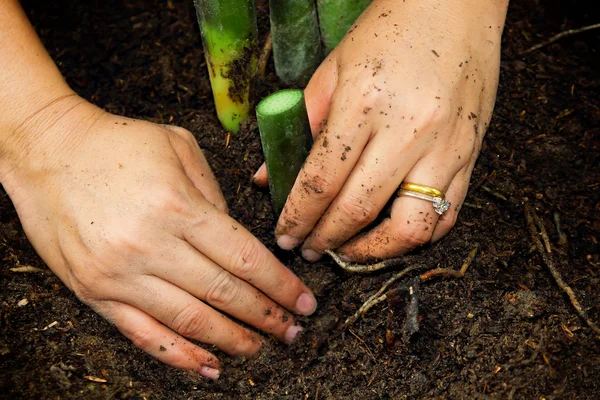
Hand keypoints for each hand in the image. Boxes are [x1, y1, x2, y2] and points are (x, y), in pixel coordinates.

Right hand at [1, 96, 315, 378]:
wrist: (47, 150)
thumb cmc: (117, 143)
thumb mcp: (178, 146)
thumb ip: (214, 195)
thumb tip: (238, 240)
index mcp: (177, 206)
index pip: (244, 259)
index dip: (279, 285)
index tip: (303, 302)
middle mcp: (150, 246)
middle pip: (223, 293)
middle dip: (266, 316)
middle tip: (292, 331)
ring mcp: (119, 274)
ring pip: (190, 321)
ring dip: (231, 340)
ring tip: (261, 348)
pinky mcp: (94, 292)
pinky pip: (143, 334)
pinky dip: (179, 355)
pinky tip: (208, 365)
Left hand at [255, 0, 506, 260]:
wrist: (456, 6)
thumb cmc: (390, 30)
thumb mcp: (333, 69)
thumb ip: (300, 126)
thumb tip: (268, 176)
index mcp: (365, 104)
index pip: (321, 181)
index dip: (297, 217)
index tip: (285, 235)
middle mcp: (409, 130)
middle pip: (358, 211)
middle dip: (325, 240)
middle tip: (309, 249)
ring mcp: (446, 147)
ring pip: (410, 228)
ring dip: (373, 252)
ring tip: (349, 251)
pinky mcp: (471, 155)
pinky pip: (447, 215)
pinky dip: (415, 236)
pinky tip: (390, 234)